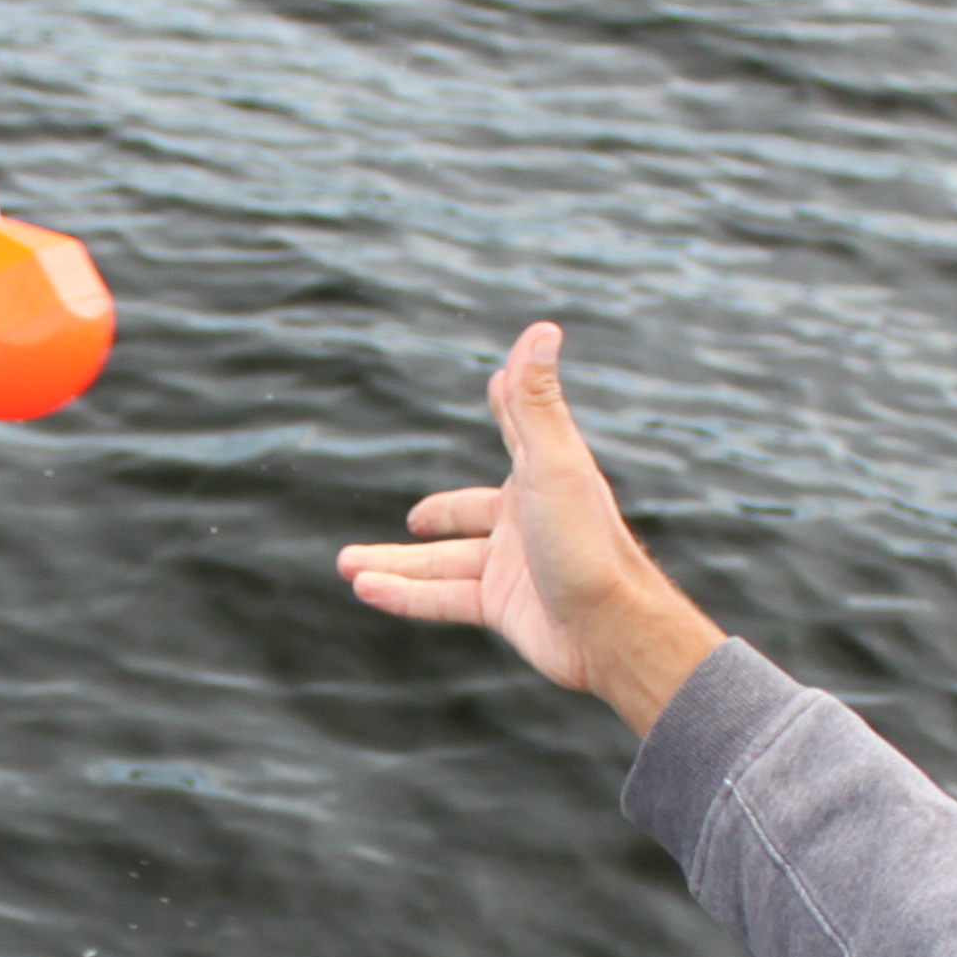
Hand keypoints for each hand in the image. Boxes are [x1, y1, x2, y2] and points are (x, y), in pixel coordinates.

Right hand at [336, 321, 728, 735]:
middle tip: (404, 523)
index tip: (496, 385)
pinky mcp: (503, 609)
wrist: (610, 629)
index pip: (518, 433)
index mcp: (539, 478)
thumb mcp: (552, 462)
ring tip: (346, 566)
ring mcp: (513, 569)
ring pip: (442, 564)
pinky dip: (404, 595)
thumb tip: (542, 328)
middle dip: (428, 520)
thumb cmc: (586, 540)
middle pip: (463, 518)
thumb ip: (534, 400)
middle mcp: (526, 522)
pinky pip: (443, 600)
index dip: (506, 408)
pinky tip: (367, 592)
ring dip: (394, 564)